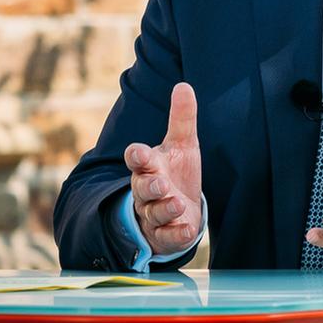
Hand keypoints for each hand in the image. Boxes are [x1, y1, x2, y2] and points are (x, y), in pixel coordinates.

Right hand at [125, 82, 205, 256]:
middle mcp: (146, 191)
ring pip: (153, 213)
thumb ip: (182, 118)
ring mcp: (153, 215)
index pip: (136, 159)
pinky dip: (175, 234)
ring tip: (177, 204)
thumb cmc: (175, 171)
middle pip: (141, 188)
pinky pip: (166, 237)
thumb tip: (183, 85)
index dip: (137, 156)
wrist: (179, 208)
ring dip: (164, 208)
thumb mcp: (182, 144)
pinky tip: (186, 230)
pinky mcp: (165, 235)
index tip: (140, 153)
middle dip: (150, 186)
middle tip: (161, 183)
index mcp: (148, 166)